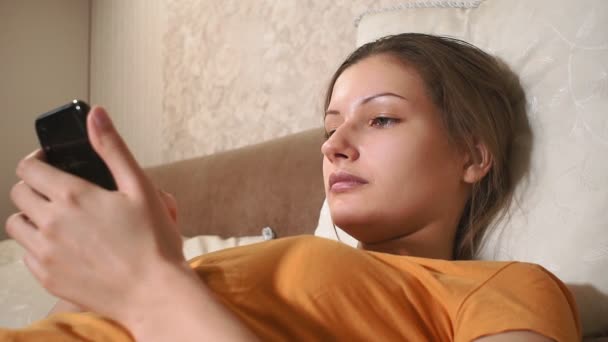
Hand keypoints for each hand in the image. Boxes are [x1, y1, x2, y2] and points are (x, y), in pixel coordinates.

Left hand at [6, 106, 188, 323]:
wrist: (154, 292)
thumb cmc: (153, 241)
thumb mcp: (139, 187)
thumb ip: (113, 148)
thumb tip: (95, 113)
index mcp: (73, 196)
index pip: (29, 168)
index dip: (38, 160)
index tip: (51, 163)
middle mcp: (51, 223)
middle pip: (19, 193)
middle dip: (34, 185)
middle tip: (60, 191)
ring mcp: (46, 253)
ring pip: (16, 223)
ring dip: (32, 215)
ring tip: (59, 219)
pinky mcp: (48, 277)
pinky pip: (26, 254)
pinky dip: (37, 245)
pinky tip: (64, 246)